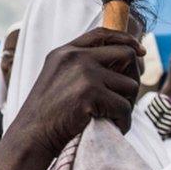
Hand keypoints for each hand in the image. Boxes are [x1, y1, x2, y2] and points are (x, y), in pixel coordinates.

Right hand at [16, 27, 143, 158]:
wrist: (31, 135)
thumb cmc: (46, 114)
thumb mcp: (57, 78)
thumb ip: (79, 66)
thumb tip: (119, 61)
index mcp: (65, 52)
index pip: (101, 34)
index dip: (125, 38)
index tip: (139, 49)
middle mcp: (75, 57)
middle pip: (126, 54)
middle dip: (133, 77)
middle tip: (127, 98)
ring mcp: (84, 74)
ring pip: (129, 85)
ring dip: (126, 105)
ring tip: (114, 118)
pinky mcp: (91, 94)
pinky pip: (124, 108)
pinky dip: (124, 122)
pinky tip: (114, 128)